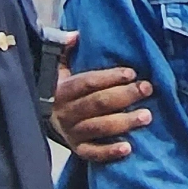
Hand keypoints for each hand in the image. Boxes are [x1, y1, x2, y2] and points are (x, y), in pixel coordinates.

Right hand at [52, 32, 151, 162]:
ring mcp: (71, 132)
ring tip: (146, 116)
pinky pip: (92, 153)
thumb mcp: (58, 68)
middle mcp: (65, 112)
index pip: (87, 83)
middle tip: (147, 89)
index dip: (109, 77)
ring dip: (123, 122)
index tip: (131, 73)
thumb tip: (76, 35)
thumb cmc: (61, 89)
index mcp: (62, 90)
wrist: (41, 120)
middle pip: (97, 104)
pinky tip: (127, 148)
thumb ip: (64, 50)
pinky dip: (109, 152)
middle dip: (124, 96)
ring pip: (98, 127)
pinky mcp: (77, 149)